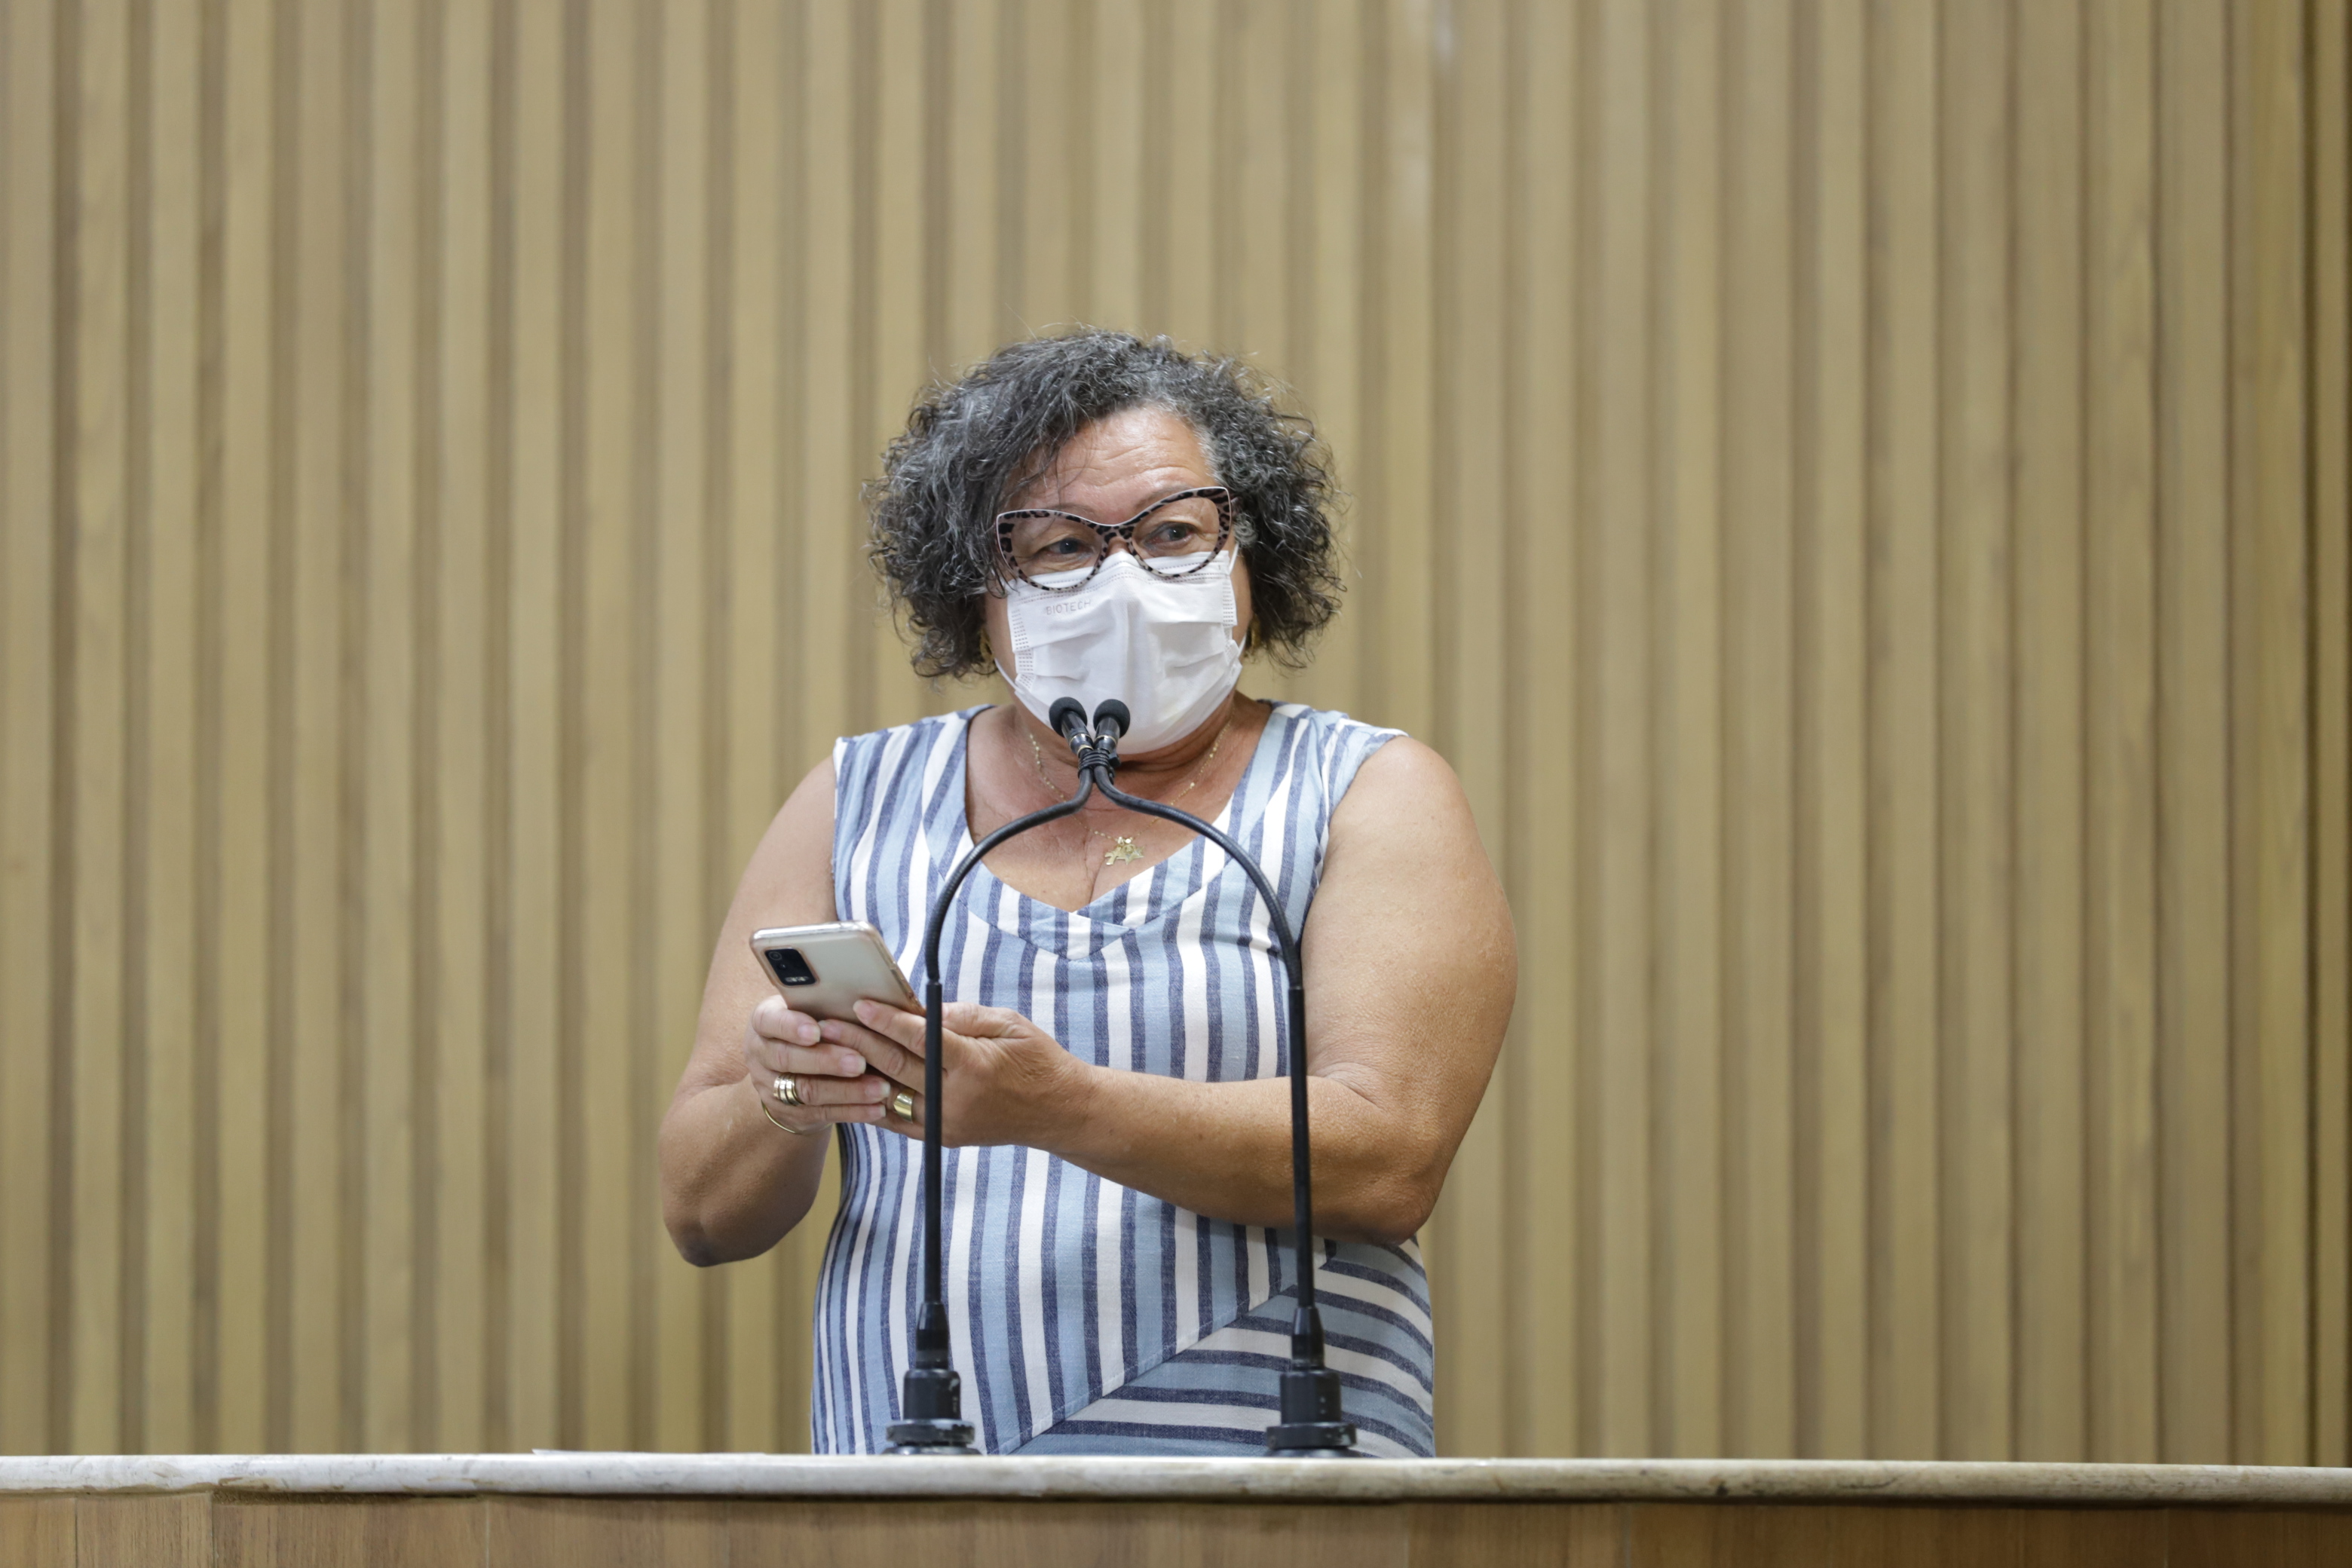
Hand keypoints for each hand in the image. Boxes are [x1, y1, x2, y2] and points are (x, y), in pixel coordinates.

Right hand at [742, 994, 901, 1133]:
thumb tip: (867, 999)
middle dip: (826, 1061)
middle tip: (859, 1061)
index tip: (816, 1031)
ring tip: (879, 1088)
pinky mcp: (788, 1112)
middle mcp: (760, 1054)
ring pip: (806, 1091)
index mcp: (764, 1021)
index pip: (770, 1021)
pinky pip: (821, 1113)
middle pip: (787, 1059)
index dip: (791, 1027)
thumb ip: (825, 1005)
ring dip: (846, 1091)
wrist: (785, 1069)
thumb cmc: (808, 1026)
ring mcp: (771, 1086)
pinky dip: (852, 1111)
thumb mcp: (806, 1009)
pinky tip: (877, 1108)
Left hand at [827, 998, 1093, 1148]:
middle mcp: (956, 1099)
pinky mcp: (943, 1137)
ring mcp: (946, 1123)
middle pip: (896, 1066)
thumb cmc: (1037, 1060)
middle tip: (825, 1023)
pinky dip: (871, 1102)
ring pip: (890, 1095)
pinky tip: (849, 1085)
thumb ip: (963, 1017)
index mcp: (974, 1066)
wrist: (1058, 1112)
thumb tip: (920, 1009)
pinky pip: (898, 1120)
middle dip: (858, 1042)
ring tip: (828, 1052)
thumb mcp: (1008, 1025)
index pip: (920, 1039)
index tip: (859, 1003)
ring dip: (856, 1072)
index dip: (887, 1019)